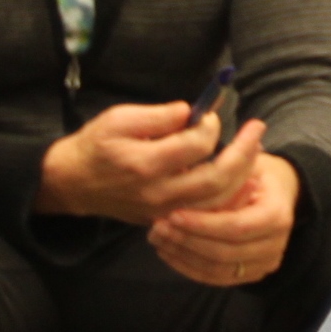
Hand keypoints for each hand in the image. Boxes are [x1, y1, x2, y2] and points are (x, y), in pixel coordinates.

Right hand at [37, 101, 265, 223]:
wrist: (72, 183)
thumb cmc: (96, 145)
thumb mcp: (119, 118)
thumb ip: (158, 116)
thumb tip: (192, 112)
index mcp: (144, 163)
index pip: (195, 146)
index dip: (210, 127)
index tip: (210, 115)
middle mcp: (156, 192)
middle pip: (215, 178)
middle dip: (242, 153)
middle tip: (258, 130)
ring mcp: (161, 211)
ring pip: (216, 199)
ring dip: (242, 174)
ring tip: (256, 150)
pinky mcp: (163, 220)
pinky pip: (205, 211)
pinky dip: (227, 193)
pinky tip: (240, 174)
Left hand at [149, 150, 300, 286]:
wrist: (273, 198)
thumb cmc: (256, 175)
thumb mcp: (252, 162)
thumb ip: (243, 155)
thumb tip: (252, 128)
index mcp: (278, 216)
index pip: (237, 227)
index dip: (203, 223)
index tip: (175, 213)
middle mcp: (275, 245)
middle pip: (224, 252)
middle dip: (188, 240)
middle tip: (158, 226)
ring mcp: (262, 264)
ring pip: (216, 269)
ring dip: (183, 254)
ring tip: (158, 236)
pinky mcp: (247, 275)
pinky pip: (213, 278)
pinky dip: (187, 267)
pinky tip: (167, 250)